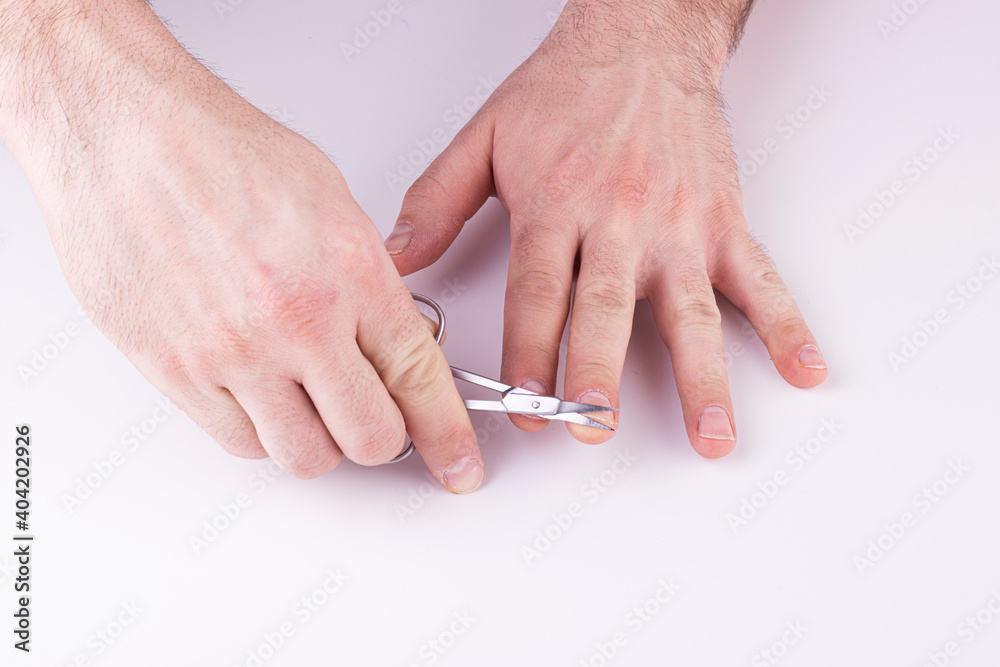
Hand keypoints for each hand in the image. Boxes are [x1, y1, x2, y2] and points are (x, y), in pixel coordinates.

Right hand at [0, 0, 482, 490]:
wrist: (121, 132)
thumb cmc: (218, 149)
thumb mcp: (331, 201)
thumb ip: (367, 279)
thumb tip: (388, 334)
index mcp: (348, 272)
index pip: (419, 377)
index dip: (448, 433)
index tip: (458, 461)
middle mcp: (295, 320)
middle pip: (369, 438)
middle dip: (382, 437)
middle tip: (373, 418)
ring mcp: (232, 352)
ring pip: (303, 456)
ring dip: (318, 439)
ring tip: (308, 401)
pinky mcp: (174, 369)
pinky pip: (237, 442)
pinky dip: (258, 430)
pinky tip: (257, 395)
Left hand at [385, 0, 827, 456]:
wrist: (641, 37)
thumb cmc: (566, 90)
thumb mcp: (485, 136)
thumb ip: (436, 200)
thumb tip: (397, 257)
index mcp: (554, 205)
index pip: (537, 292)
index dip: (528, 351)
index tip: (523, 403)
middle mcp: (617, 219)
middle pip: (605, 307)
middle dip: (599, 372)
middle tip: (594, 426)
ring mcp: (677, 224)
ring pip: (688, 309)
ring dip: (701, 376)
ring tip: (710, 433)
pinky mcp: (723, 219)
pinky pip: (760, 278)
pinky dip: (785, 324)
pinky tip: (802, 367)